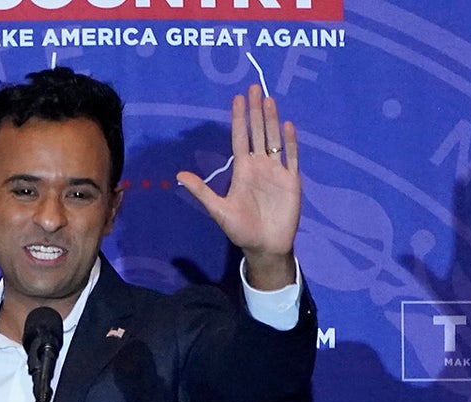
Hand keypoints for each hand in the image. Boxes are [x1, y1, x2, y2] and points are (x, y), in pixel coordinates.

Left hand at [177, 84, 300, 289]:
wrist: (265, 246)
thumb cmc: (241, 229)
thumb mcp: (218, 209)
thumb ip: (201, 191)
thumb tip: (179, 175)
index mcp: (242, 170)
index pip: (240, 138)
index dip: (239, 119)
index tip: (237, 99)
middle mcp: (259, 166)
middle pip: (258, 133)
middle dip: (255, 111)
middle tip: (254, 88)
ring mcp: (276, 171)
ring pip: (274, 140)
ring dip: (271, 120)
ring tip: (269, 100)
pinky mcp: (291, 181)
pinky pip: (291, 157)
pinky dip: (289, 142)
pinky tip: (286, 126)